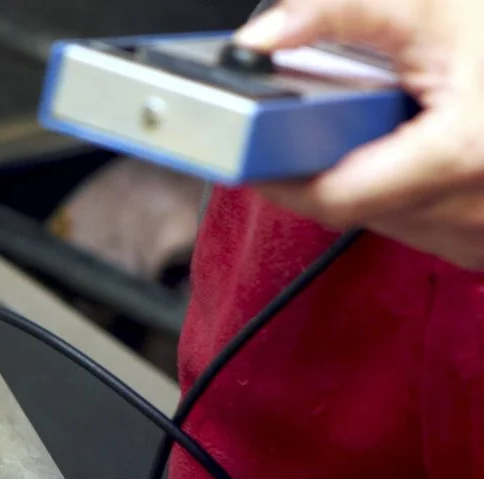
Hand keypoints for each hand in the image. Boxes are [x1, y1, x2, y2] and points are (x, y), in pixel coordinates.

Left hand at [234, 0, 483, 268]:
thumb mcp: (431, 7)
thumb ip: (339, 14)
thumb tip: (262, 38)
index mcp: (462, 155)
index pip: (331, 195)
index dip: (279, 174)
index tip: (247, 153)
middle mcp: (477, 208)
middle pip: (351, 207)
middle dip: (322, 165)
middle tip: (321, 121)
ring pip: (382, 220)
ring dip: (363, 179)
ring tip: (386, 123)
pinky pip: (418, 227)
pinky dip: (401, 192)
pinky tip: (414, 148)